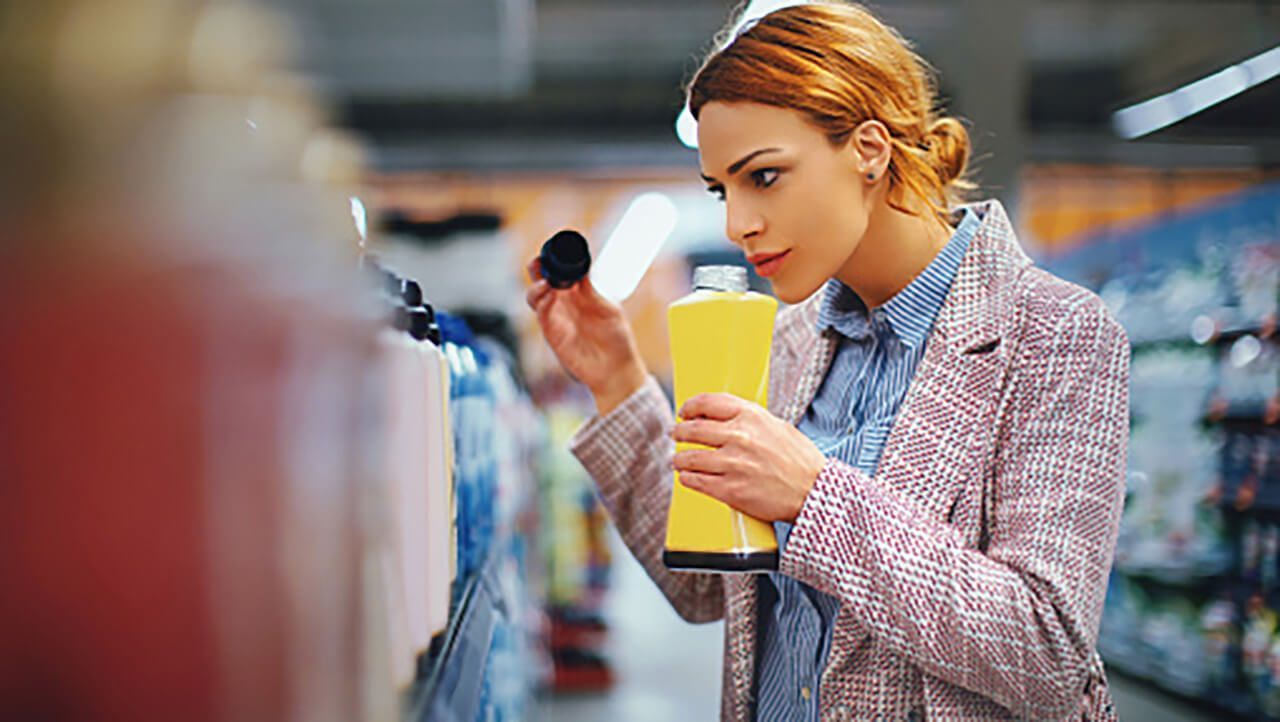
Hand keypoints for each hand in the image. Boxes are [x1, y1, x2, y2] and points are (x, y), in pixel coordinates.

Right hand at [525, 258, 647, 414]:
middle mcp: (565, 302)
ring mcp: (557, 317)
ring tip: (545, 281)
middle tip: (539, 261)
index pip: (562, 270)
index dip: (554, 259)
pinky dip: (541, 302)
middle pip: (543, 279)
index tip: (554, 250)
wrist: (615, 370)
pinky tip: (547, 295)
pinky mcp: (552, 333)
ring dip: (537, 285)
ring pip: (537, 295)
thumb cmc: (617, 339)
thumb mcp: (608, 310)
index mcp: (580, 292)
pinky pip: (541, 314)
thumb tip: (582, 270)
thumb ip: (592, 292)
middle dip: (538, 268)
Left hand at [671, 393, 826, 522]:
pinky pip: (696, 481)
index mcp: (752, 416)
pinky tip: (687, 477)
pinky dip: (687, 478)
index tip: (684, 412)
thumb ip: (749, 419)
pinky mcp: (731, 490)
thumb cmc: (799, 460)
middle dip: (680, 432)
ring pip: (690, 458)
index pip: (708, 403)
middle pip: (694, 429)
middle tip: (676, 434)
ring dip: (679, 459)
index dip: (690, 406)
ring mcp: (734, 464)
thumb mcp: (777, 426)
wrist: (814, 492)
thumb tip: (720, 417)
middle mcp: (740, 437)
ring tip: (678, 460)